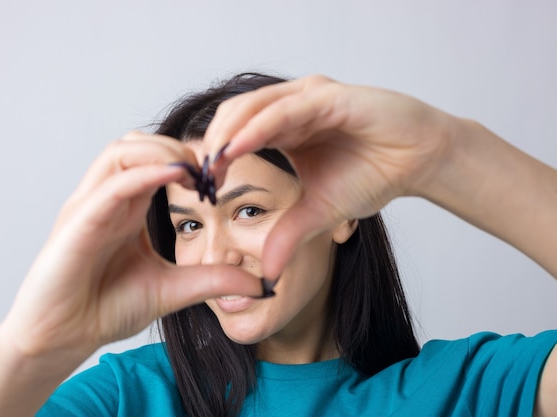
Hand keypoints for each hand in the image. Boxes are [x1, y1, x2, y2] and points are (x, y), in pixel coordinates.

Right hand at [0, 132, 263, 360]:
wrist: (63, 338)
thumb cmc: (106, 308)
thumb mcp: (174, 290)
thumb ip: (213, 280)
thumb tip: (260, 284)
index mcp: (127, 208)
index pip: (154, 161)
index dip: (188, 160)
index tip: (219, 178)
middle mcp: (107, 200)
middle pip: (136, 144)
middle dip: (175, 147)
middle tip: (208, 170)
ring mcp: (89, 207)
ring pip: (120, 152)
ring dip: (159, 151)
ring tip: (191, 171)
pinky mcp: (76, 224)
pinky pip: (110, 186)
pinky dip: (142, 174)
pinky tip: (174, 176)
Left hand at [203, 75, 454, 279]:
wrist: (420, 161)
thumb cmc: (374, 175)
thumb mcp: (319, 211)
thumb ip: (289, 235)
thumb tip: (265, 274)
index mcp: (285, 125)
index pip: (235, 132)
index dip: (214, 157)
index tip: (200, 188)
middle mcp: (292, 104)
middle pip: (234, 115)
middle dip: (212, 144)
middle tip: (198, 178)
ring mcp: (309, 96)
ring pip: (252, 107)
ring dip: (226, 135)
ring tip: (210, 165)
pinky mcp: (329, 96)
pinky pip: (283, 110)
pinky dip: (256, 128)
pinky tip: (236, 150)